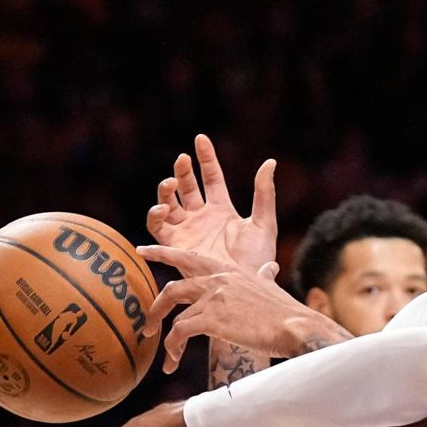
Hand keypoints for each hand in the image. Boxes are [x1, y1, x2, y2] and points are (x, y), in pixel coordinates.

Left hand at [138, 245, 351, 370]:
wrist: (296, 327)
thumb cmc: (287, 312)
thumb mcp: (271, 287)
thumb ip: (264, 277)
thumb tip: (270, 268)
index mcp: (229, 271)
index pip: (189, 258)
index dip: (163, 253)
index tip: (143, 250)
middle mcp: (218, 280)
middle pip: (173, 289)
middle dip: (156, 308)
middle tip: (147, 325)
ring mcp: (213, 298)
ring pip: (173, 315)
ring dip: (166, 339)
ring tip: (167, 356)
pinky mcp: (211, 319)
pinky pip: (179, 333)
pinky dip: (172, 350)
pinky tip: (173, 363)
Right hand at [148, 134, 276, 271]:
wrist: (243, 287)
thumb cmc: (257, 260)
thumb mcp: (264, 223)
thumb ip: (264, 193)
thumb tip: (270, 162)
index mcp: (222, 209)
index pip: (211, 177)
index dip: (205, 158)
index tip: (200, 139)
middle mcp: (201, 217)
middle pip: (188, 186)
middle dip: (183, 170)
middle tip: (182, 159)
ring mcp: (187, 230)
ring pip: (169, 202)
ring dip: (166, 190)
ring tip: (172, 182)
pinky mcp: (174, 246)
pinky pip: (158, 226)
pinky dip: (156, 214)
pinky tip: (164, 207)